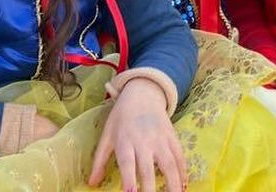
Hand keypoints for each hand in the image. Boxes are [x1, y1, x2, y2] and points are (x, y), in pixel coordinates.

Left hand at [91, 77, 184, 191]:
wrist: (142, 93)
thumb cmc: (121, 117)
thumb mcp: (107, 135)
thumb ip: (99, 161)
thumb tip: (91, 183)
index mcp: (125, 140)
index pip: (127, 162)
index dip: (129, 178)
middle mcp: (144, 140)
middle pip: (149, 168)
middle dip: (151, 188)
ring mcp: (161, 138)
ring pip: (169, 163)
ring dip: (173, 182)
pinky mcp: (172, 136)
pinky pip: (179, 155)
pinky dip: (183, 171)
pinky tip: (184, 185)